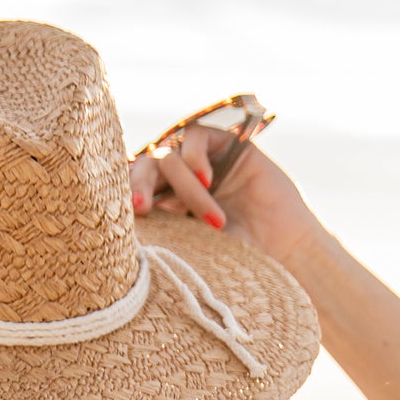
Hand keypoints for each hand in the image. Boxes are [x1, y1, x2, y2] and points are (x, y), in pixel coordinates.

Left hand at [130, 123, 321, 271]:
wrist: (285, 254)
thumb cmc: (237, 263)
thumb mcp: (188, 249)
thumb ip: (159, 232)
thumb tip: (115, 223)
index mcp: (165, 207)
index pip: (132, 187)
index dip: (124, 194)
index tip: (127, 215)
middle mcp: (179, 182)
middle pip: (144, 166)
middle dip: (139, 184)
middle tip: (140, 208)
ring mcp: (203, 163)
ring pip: (170, 155)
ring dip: (182, 185)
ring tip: (206, 217)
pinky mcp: (226, 147)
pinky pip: (195, 137)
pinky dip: (195, 157)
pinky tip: (208, 182)